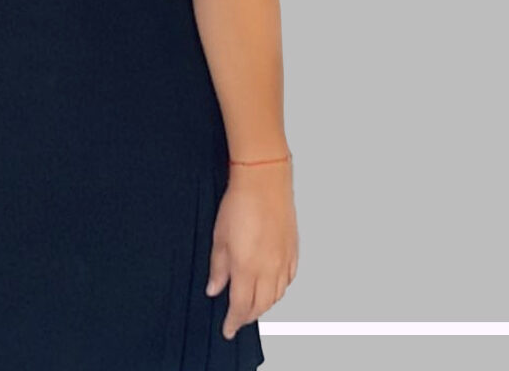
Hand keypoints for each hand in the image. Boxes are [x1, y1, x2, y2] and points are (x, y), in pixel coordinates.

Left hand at [206, 162, 298, 340]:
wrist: (264, 180)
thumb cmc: (241, 202)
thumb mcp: (219, 236)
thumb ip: (218, 267)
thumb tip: (215, 287)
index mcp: (248, 267)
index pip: (241, 306)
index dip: (233, 321)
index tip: (227, 328)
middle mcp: (269, 269)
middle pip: (261, 305)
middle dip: (248, 316)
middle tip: (237, 318)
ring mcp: (284, 261)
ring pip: (276, 296)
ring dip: (264, 305)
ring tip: (252, 305)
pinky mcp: (293, 251)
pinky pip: (288, 281)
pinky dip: (278, 290)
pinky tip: (272, 287)